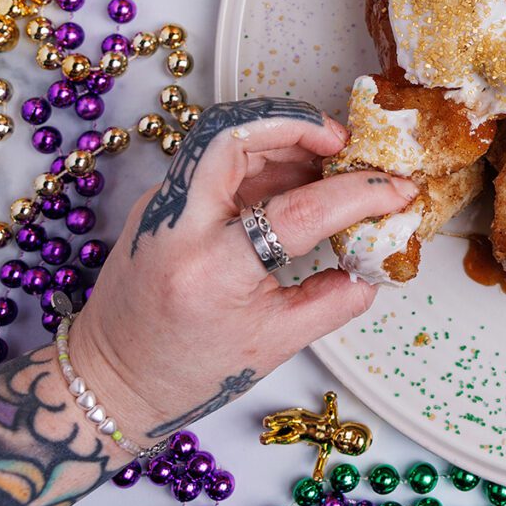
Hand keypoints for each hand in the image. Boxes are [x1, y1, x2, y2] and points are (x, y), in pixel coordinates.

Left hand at [67, 98, 416, 443]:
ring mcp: (161, 209)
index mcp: (211, 269)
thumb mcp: (275, 345)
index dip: (358, 194)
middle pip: (232, 135)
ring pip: (220, 139)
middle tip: (342, 143)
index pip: (298, 210)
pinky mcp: (160, 203)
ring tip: (325, 162)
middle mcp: (177, 227)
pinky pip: (213, 162)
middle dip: (295, 124)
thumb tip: (377, 261)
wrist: (110, 381)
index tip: (395, 190)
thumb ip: (334, 299)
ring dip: (279, 137)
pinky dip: (258, 159)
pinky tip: (291, 182)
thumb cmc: (186, 371)